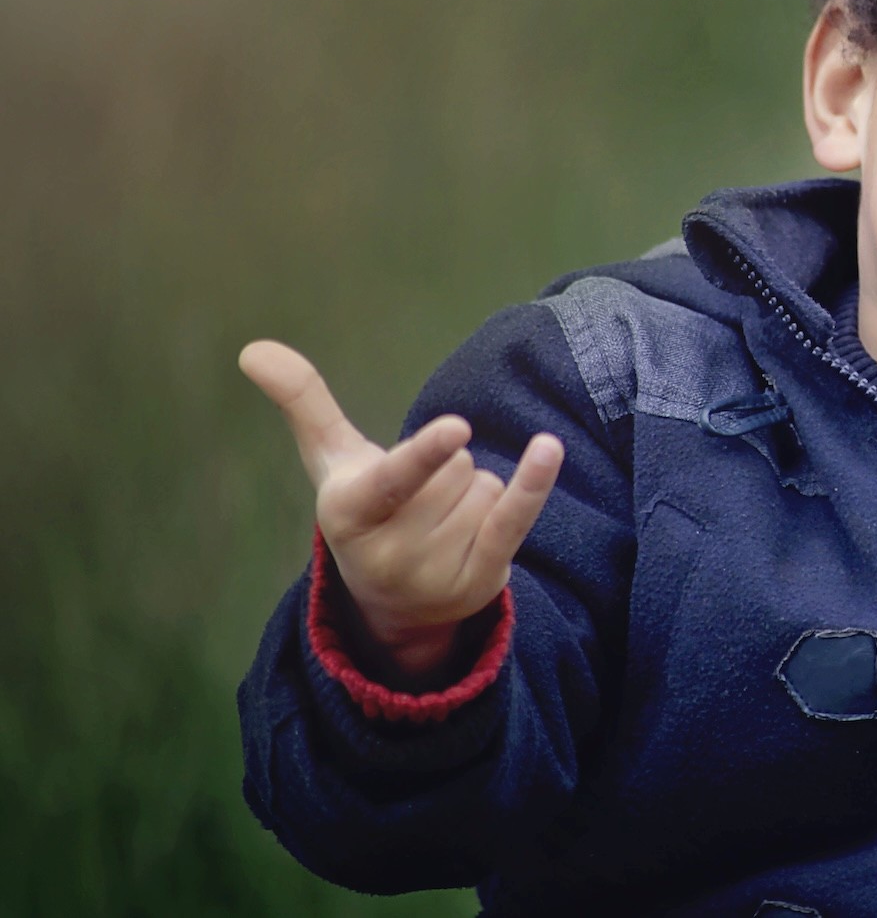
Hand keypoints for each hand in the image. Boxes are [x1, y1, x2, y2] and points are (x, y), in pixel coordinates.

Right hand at [239, 340, 563, 678]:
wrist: (393, 605)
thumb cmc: (366, 510)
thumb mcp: (332, 460)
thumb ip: (304, 402)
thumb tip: (252, 348)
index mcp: (349, 513)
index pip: (396, 479)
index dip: (427, 453)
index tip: (458, 426)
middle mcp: (390, 552)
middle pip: (456, 467)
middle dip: (449, 468)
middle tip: (421, 502)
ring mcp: (437, 572)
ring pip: (486, 485)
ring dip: (476, 491)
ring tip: (444, 525)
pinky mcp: (481, 581)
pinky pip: (515, 518)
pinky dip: (535, 483)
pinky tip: (549, 448)